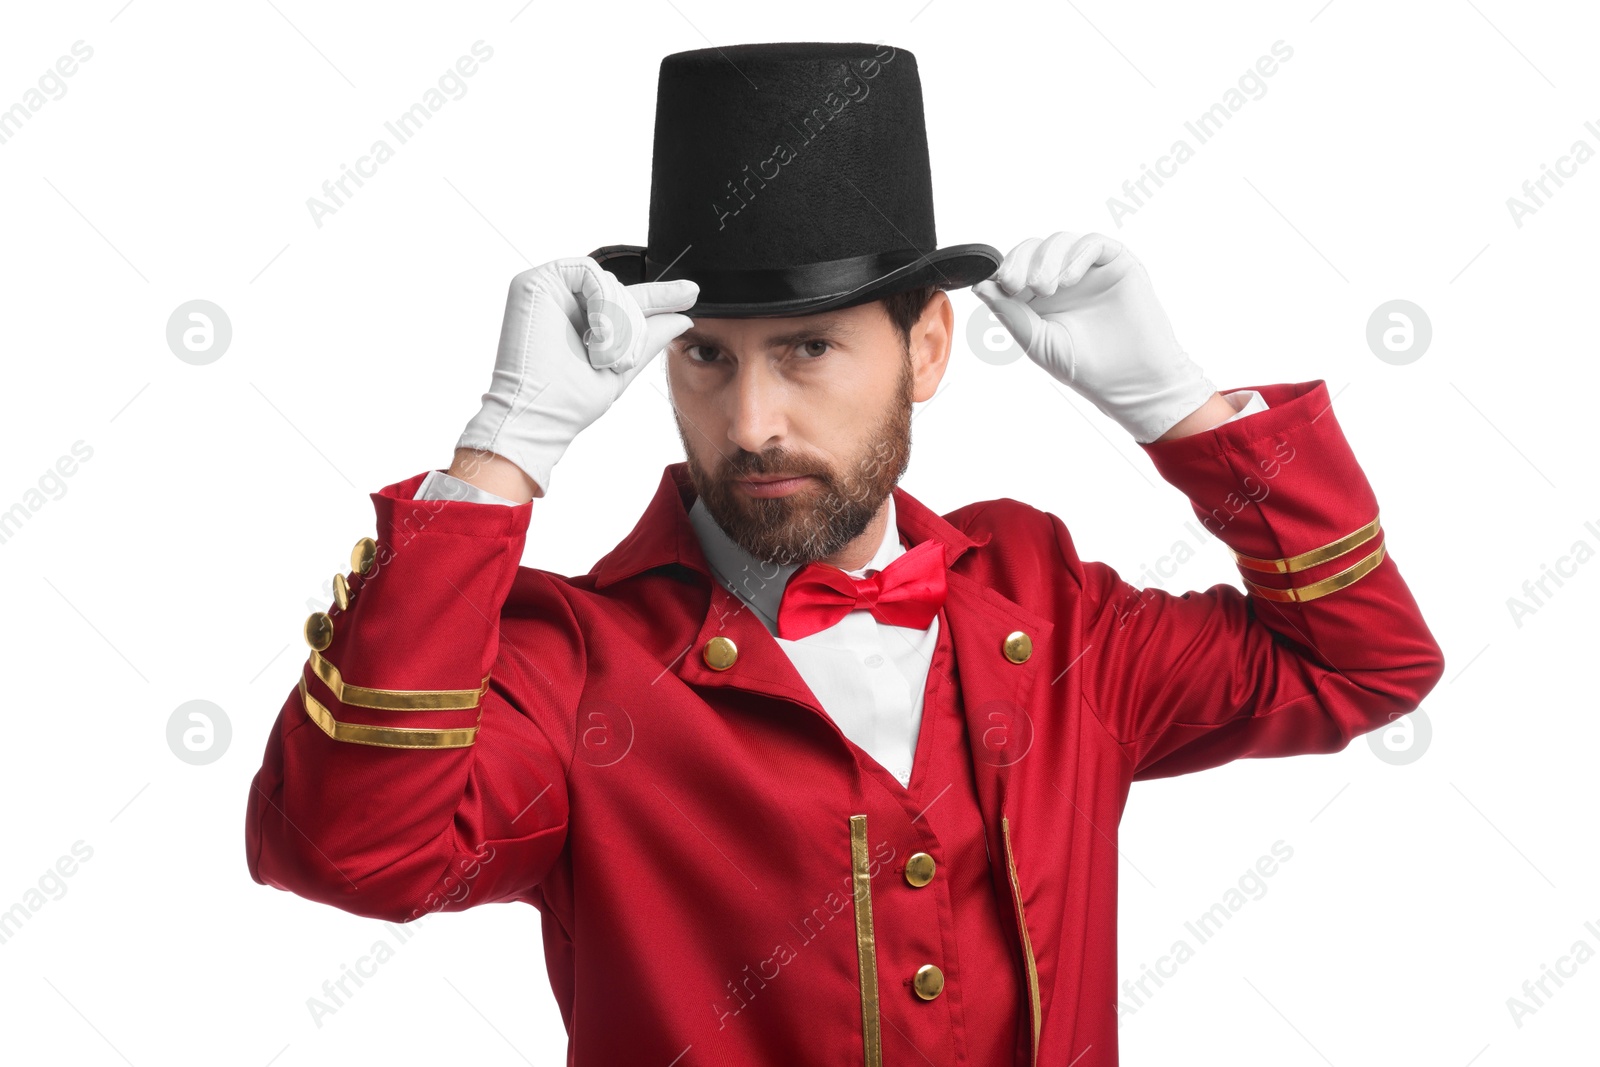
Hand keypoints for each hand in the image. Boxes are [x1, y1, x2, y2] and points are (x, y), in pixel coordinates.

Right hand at [456, 257, 696, 493]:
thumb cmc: (571, 400)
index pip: (626, 300)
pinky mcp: (533, 282)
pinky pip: (588, 270)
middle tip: (621, 362)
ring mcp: (547, 290)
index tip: (692, 294)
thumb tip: (683, 317)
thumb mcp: (623, 367)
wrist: (540, 415)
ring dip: (618, 321)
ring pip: (609, 281)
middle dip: (633, 326)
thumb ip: (649, 338)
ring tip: (604, 356)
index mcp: (581, 320)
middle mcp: (563, 302)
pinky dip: (602, 301)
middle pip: (621, 290)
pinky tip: (595, 333)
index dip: (660, 296)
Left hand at [972, 231, 1216, 443]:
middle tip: (1019, 284)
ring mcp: (1090, 268)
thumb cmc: (1085, 367)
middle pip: (1034, 248)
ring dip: (1047, 260)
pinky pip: (1093, 244)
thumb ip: (1009, 314)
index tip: (1001, 283)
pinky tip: (1069, 280)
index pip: (1015, 266)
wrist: (1130, 381)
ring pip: (1061, 241)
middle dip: (1022, 261)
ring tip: (1046, 288)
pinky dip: (1076, 256)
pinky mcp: (1117, 262)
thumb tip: (979, 286)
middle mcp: (1062, 277)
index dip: (1005, 268)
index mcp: (1038, 296)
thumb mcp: (1037, 341)